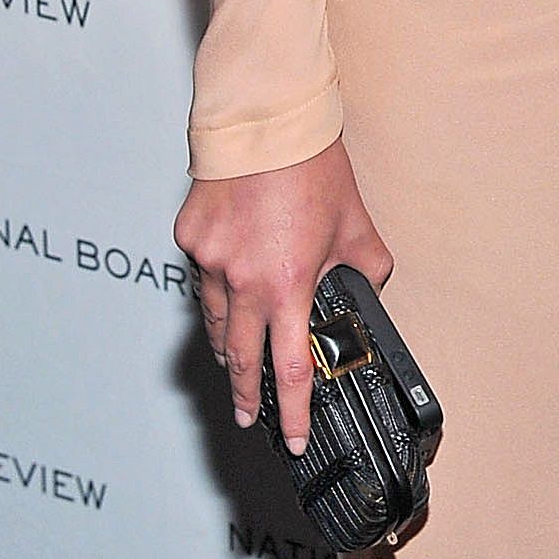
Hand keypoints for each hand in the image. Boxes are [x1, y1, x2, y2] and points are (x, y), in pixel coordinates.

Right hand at [175, 140, 391, 455]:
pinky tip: (228, 278)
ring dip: (227, 342)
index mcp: (288, 284)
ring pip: (213, 319)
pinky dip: (215, 284)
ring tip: (236, 357)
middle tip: (247, 415)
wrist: (266, 120)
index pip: (291, 368)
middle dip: (245, 394)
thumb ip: (364, 266)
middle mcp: (243, 281)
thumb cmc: (311, 165)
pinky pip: (201, 275)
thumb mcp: (355, 222)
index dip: (292, 412)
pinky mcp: (189, 238)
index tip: (291, 438)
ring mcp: (210, 261)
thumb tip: (368, 288)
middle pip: (238, 358)